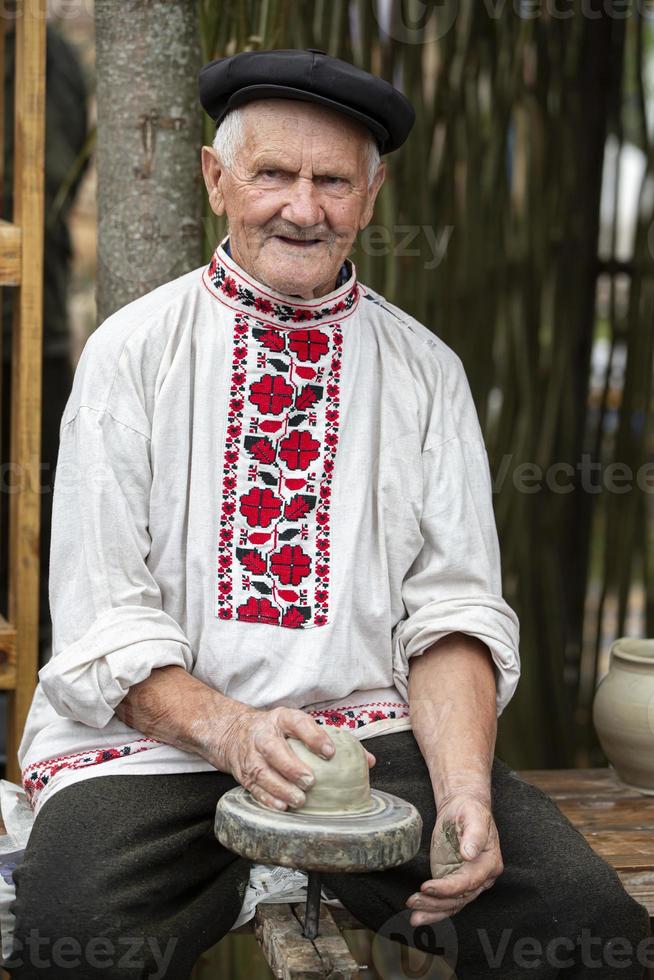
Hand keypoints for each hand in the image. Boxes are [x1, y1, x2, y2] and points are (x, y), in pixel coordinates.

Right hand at [222, 706, 375, 810]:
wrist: (235, 734)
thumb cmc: (279, 731)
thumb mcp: (300, 726)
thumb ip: (332, 742)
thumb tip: (368, 761)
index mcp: (282, 719)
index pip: (298, 723)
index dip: (314, 736)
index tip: (330, 751)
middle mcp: (263, 734)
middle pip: (274, 749)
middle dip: (291, 766)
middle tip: (310, 781)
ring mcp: (250, 755)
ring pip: (262, 771)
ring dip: (280, 787)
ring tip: (299, 799)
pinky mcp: (243, 774)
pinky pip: (254, 787)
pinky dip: (267, 798)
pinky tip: (282, 806)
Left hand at [406, 792, 502, 926]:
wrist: (463, 807)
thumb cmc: (470, 810)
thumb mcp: (474, 816)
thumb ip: (474, 835)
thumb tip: (470, 854)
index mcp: (490, 863)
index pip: (468, 882)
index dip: (448, 888)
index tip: (427, 887)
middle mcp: (481, 878)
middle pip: (460, 898)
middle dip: (436, 903)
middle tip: (414, 901)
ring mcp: (466, 882)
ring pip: (452, 904)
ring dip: (432, 911)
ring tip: (413, 915)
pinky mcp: (453, 881)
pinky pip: (446, 901)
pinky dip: (433, 910)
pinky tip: (419, 916)